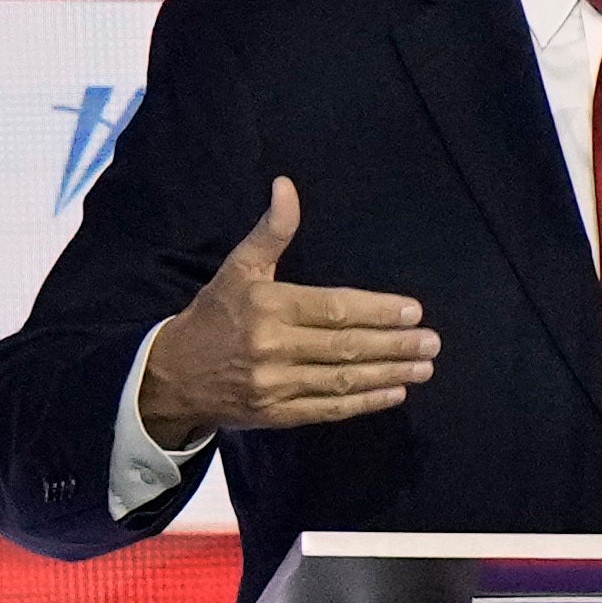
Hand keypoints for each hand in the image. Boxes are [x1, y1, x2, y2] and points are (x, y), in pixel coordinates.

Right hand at [137, 178, 440, 447]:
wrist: (170, 378)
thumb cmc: (213, 316)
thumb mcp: (238, 267)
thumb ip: (271, 232)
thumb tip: (286, 186)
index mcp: (268, 306)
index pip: (333, 308)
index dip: (376, 311)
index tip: (412, 311)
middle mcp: (273, 347)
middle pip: (345, 346)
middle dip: (393, 345)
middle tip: (431, 342)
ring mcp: (275, 386)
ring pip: (342, 380)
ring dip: (388, 374)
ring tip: (423, 367)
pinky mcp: (277, 416)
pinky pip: (328, 409)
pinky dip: (363, 403)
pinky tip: (393, 393)